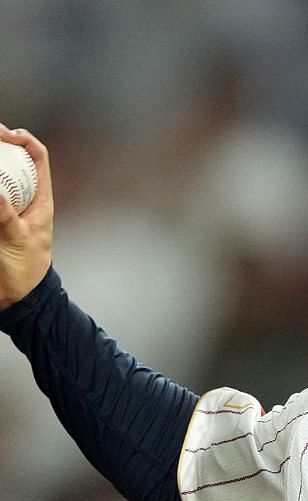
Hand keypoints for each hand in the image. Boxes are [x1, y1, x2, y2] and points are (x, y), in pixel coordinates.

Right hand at [0, 125, 52, 308]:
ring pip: (0, 173)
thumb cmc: (26, 270)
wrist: (17, 294)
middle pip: (12, 159)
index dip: (24, 140)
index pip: (38, 157)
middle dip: (0, 143)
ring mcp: (5, 203)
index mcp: (39, 198)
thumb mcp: (17, 241)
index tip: (6, 134)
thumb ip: (6, 217)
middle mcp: (22, 195)